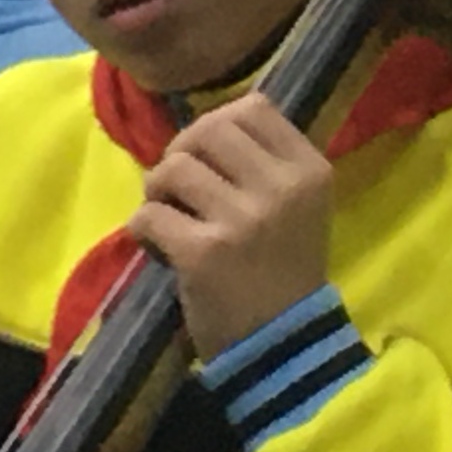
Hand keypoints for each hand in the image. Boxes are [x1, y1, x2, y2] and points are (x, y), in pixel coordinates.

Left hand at [128, 93, 332, 357]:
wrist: (282, 343)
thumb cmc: (286, 270)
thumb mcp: (300, 205)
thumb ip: (267, 164)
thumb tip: (207, 129)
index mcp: (309, 168)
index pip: (254, 108)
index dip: (219, 123)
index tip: (208, 156)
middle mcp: (281, 186)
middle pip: (210, 129)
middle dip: (181, 151)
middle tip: (177, 183)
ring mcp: (243, 218)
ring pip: (174, 168)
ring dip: (157, 190)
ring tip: (166, 214)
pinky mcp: (204, 252)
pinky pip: (149, 216)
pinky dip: (142, 229)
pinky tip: (157, 245)